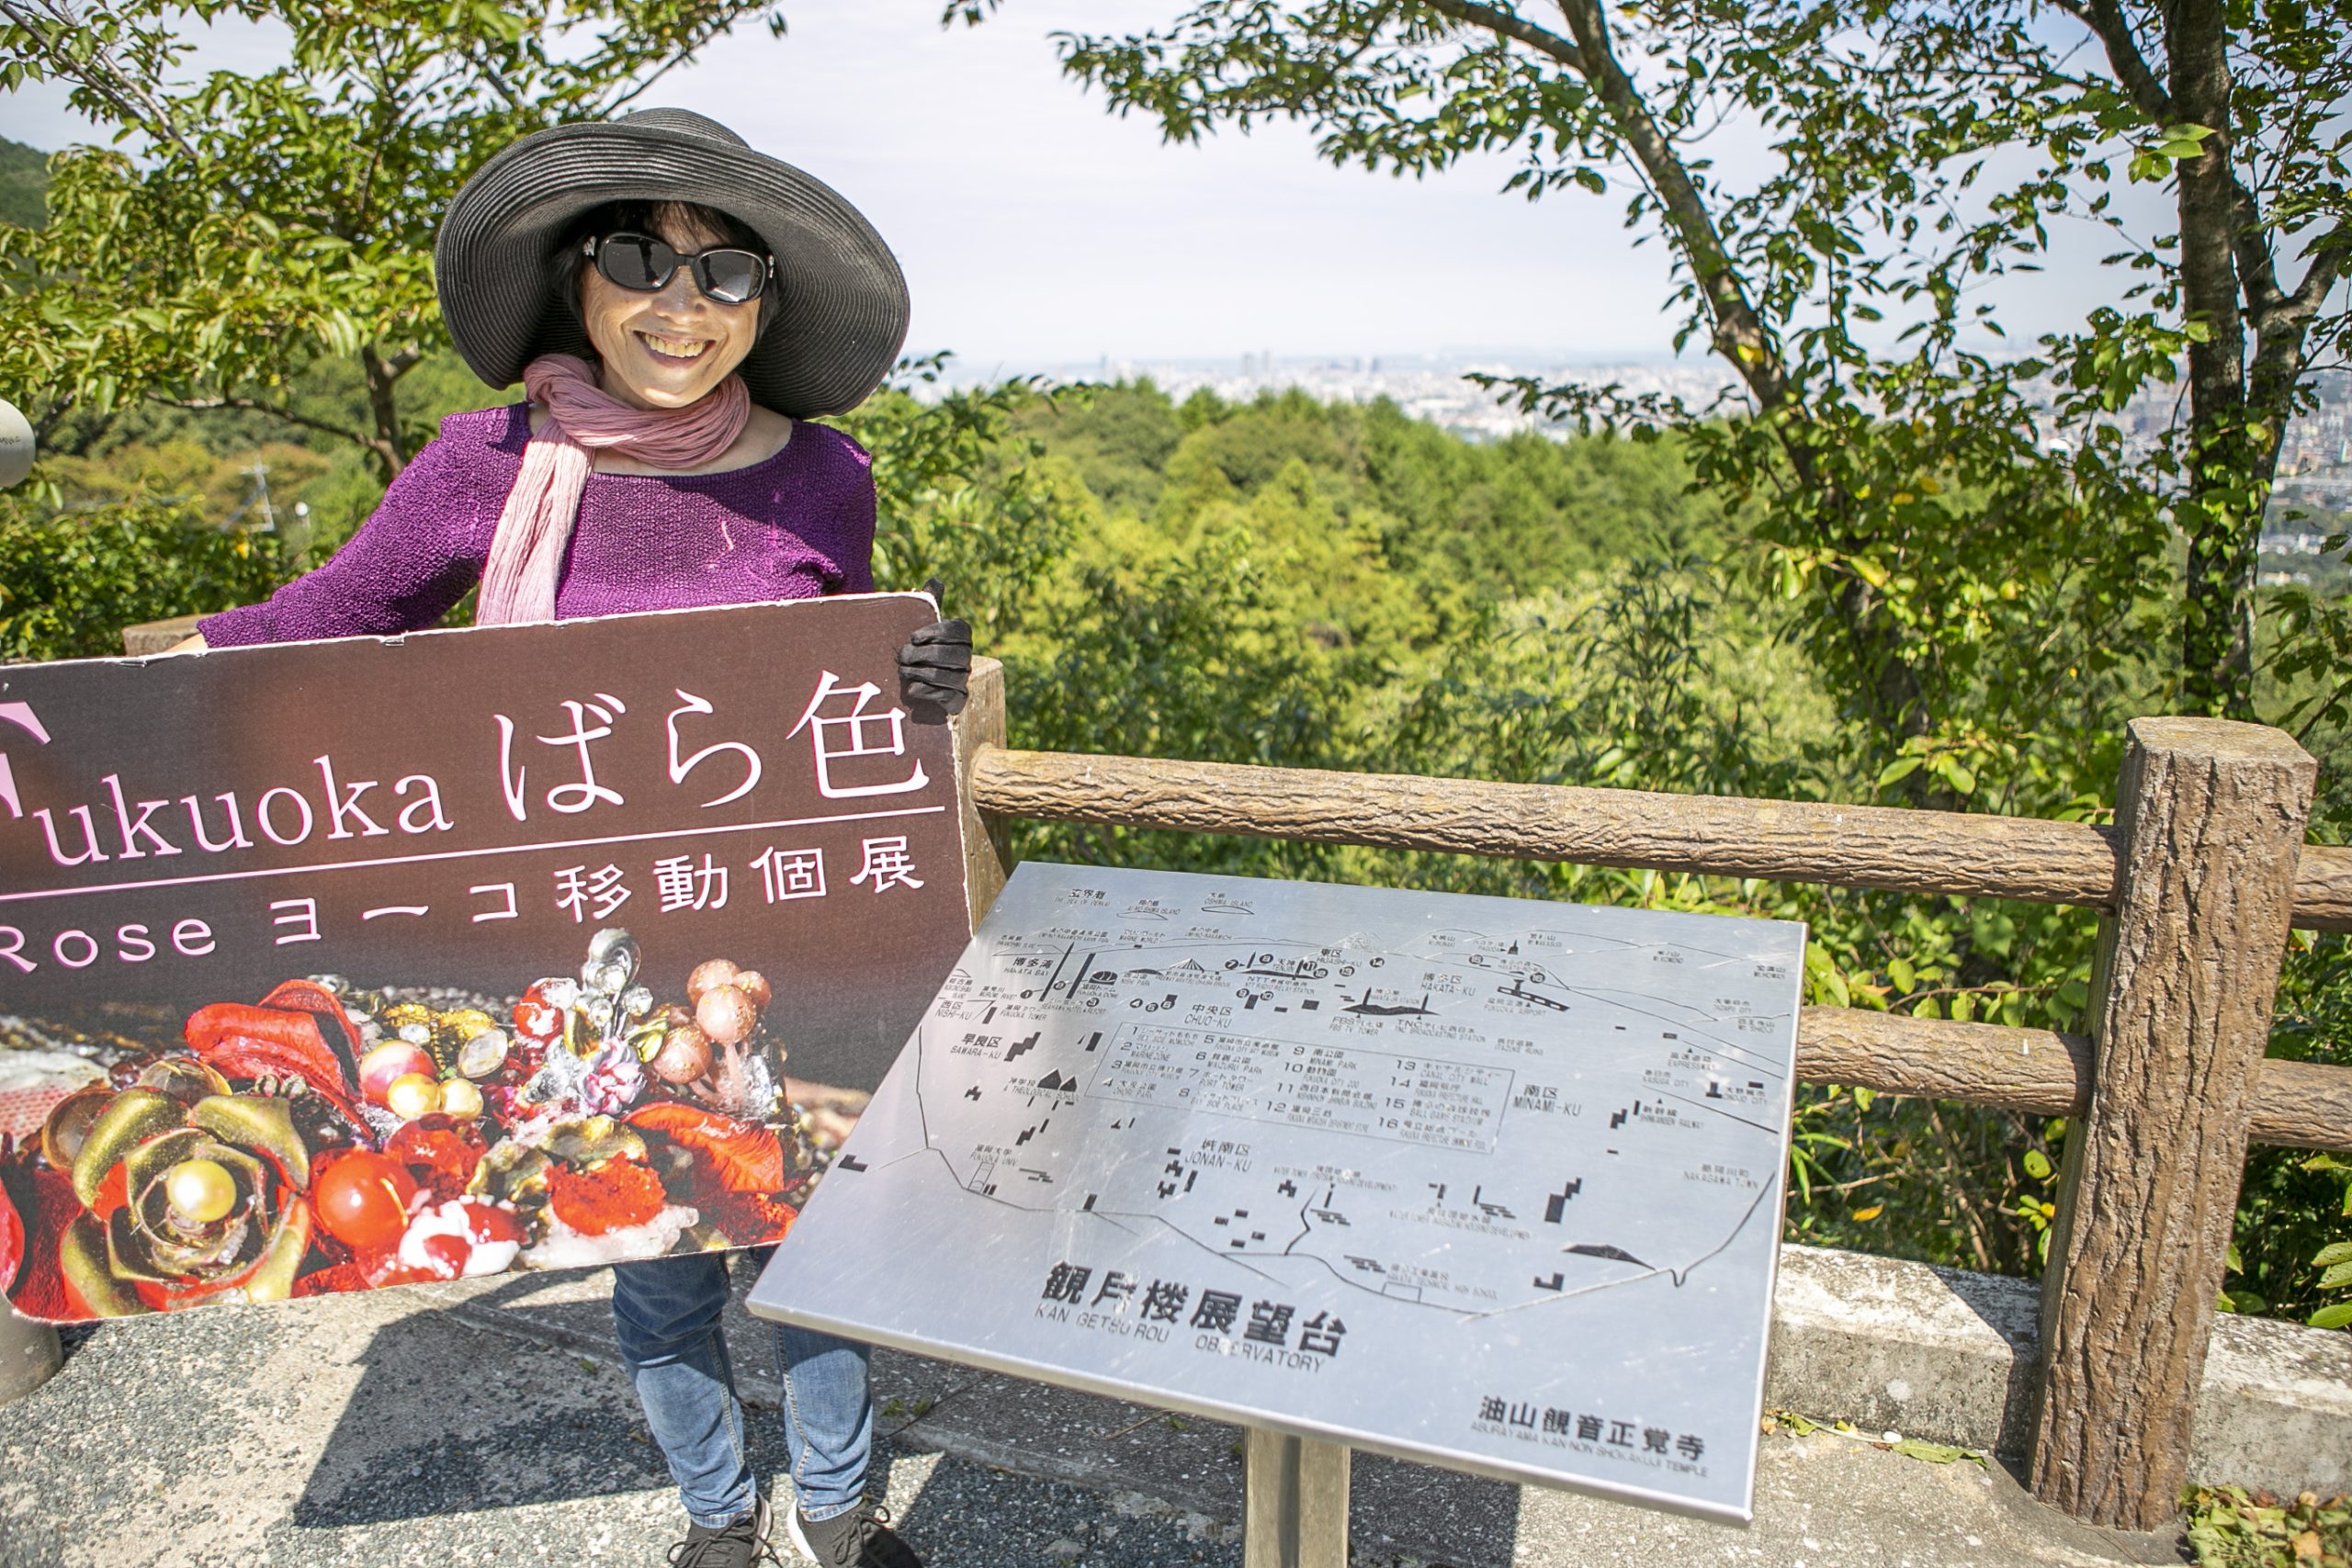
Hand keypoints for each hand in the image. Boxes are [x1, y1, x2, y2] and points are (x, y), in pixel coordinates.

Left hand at [898, 576, 971, 715]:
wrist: (912, 677)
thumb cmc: (916, 645)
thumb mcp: (920, 622)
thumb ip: (928, 602)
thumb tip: (936, 579)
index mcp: (961, 636)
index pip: (959, 631)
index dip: (937, 633)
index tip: (913, 636)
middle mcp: (966, 658)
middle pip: (955, 655)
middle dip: (925, 655)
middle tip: (903, 656)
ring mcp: (963, 679)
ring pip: (950, 676)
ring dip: (923, 673)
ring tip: (903, 671)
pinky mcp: (957, 699)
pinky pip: (949, 696)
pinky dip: (929, 692)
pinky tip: (912, 689)